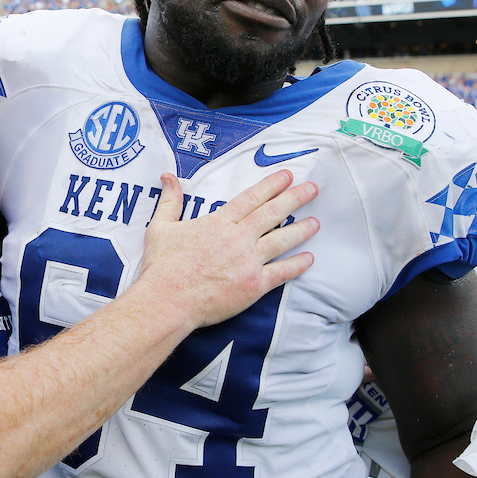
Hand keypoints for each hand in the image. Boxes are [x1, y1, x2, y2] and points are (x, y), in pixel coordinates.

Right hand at [134, 169, 317, 329]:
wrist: (167, 301)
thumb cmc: (162, 266)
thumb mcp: (160, 227)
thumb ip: (169, 201)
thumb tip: (168, 176)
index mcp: (219, 222)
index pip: (252, 198)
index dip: (272, 185)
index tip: (287, 176)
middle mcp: (238, 238)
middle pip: (273, 213)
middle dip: (295, 198)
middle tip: (312, 189)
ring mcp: (248, 262)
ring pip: (282, 240)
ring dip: (301, 230)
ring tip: (316, 222)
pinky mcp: (253, 286)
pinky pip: (281, 273)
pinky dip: (297, 265)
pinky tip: (309, 259)